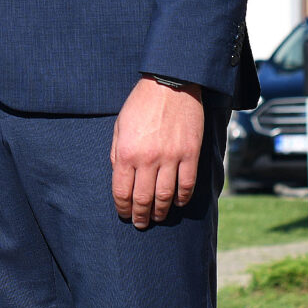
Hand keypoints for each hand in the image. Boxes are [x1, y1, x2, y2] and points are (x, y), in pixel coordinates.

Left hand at [111, 76, 203, 227]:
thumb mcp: (119, 125)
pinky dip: (182, 198)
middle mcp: (148, 159)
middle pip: (143, 199)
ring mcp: (171, 158)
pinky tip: (177, 203)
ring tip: (157, 217)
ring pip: (165, 196)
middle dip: (140, 216)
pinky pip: (187, 185)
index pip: (122, 191)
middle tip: (140, 223)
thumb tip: (118, 176)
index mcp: (126, 152)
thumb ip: (117, 152)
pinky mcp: (190, 154)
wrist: (170, 83)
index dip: (122, 208)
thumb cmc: (141, 103)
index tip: (124, 214)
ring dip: (160, 212)